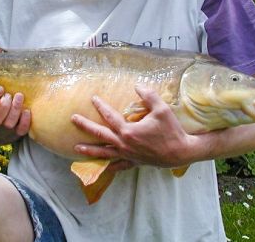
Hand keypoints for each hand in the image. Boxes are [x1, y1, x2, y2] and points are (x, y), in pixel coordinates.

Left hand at [71, 85, 191, 167]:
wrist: (181, 152)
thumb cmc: (171, 130)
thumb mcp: (162, 109)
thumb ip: (148, 96)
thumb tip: (137, 86)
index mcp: (128, 131)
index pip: (110, 116)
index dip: (100, 106)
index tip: (93, 98)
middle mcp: (124, 144)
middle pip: (100, 135)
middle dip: (85, 127)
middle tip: (73, 119)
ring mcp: (128, 155)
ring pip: (104, 153)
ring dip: (90, 151)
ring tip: (76, 149)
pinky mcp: (134, 163)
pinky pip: (118, 166)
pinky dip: (110, 166)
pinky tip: (104, 167)